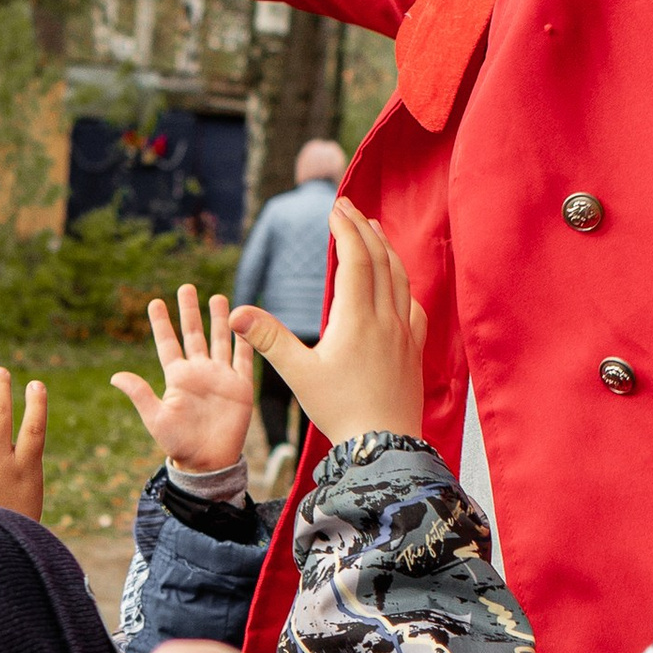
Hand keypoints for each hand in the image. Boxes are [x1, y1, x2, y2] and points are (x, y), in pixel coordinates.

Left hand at [111, 284, 255, 475]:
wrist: (209, 462)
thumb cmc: (179, 443)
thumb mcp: (155, 417)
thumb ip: (139, 394)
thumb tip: (114, 377)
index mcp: (177, 377)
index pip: (168, 344)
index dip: (162, 323)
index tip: (154, 302)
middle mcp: (198, 372)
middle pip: (194, 334)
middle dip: (190, 311)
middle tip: (186, 287)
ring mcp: (220, 377)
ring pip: (220, 340)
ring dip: (219, 319)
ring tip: (217, 297)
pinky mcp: (240, 386)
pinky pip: (244, 359)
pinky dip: (245, 341)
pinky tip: (246, 323)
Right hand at [237, 195, 424, 449]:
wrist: (384, 445)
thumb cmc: (340, 411)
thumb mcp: (298, 374)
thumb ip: (269, 339)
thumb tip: (237, 312)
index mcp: (357, 318)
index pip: (355, 258)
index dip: (346, 229)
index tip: (335, 208)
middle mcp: (386, 319)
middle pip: (380, 260)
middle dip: (364, 229)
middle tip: (349, 207)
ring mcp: (404, 334)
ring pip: (400, 279)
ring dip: (386, 250)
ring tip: (375, 231)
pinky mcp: (413, 351)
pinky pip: (414, 306)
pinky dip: (404, 284)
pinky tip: (399, 285)